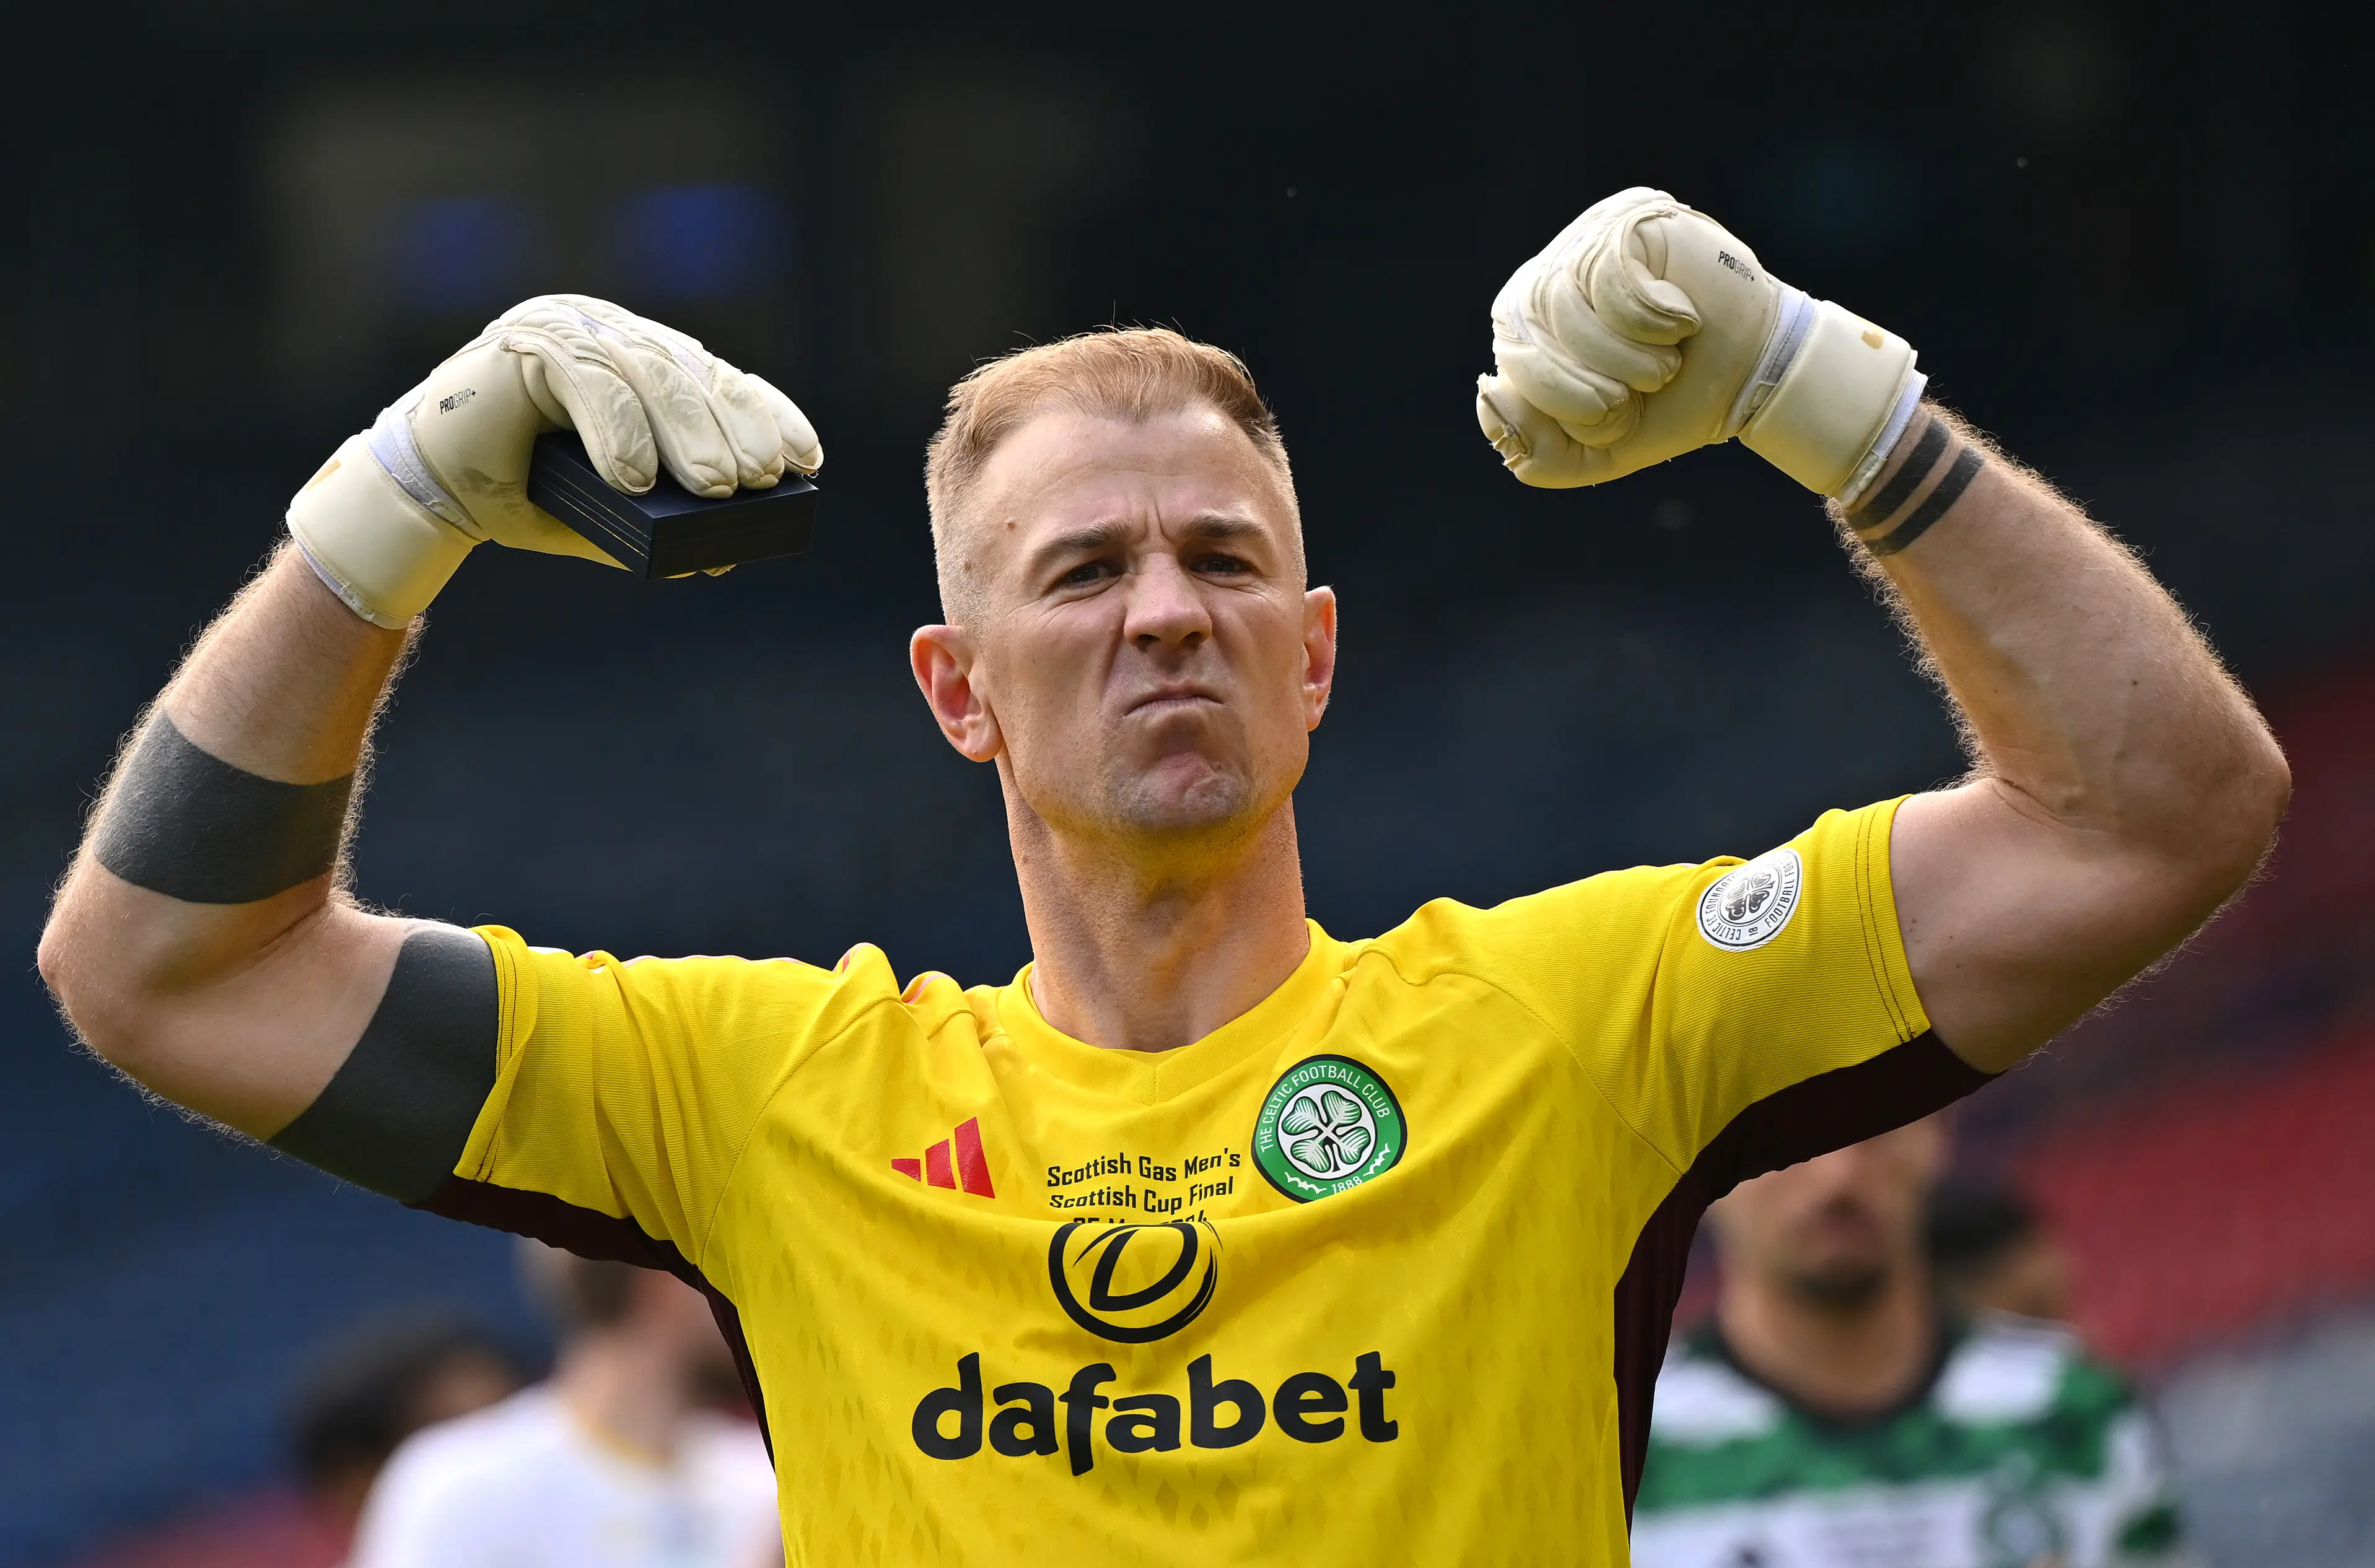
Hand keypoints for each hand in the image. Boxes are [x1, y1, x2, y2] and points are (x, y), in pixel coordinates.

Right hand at [287, 296, 822, 625]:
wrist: (427, 497)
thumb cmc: (521, 497)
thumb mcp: (607, 514)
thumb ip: (664, 524)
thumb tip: (726, 551)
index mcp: (636, 361)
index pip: (715, 379)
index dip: (764, 414)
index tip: (804, 460)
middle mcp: (608, 333)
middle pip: (690, 376)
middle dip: (733, 430)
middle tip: (763, 483)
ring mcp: (567, 329)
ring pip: (648, 376)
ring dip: (687, 435)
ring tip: (717, 490)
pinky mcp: (528, 343)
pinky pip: (589, 382)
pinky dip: (617, 432)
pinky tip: (634, 479)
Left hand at [1475, 188, 1921, 497]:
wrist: (1754, 377)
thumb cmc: (1673, 404)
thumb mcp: (1599, 448)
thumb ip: (1535, 449)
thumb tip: (1487, 396)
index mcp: (1532, 329)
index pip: (1510, 361)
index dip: (1558, 401)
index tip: (1615, 411)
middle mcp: (1551, 274)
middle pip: (1526, 332)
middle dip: (1585, 386)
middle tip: (1640, 391)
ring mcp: (1586, 238)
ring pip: (1564, 302)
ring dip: (1624, 355)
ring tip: (1665, 361)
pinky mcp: (1628, 217)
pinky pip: (1609, 272)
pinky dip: (1650, 315)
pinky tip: (1682, 318)